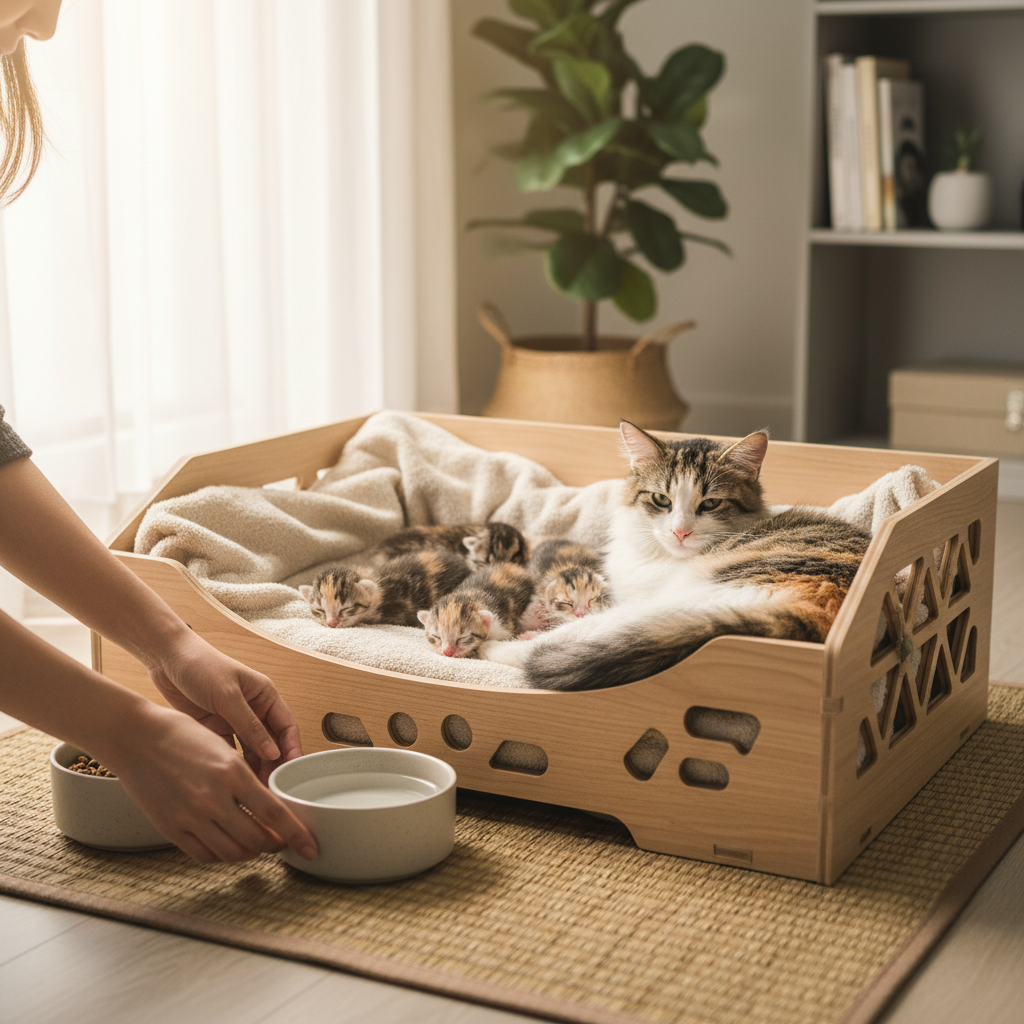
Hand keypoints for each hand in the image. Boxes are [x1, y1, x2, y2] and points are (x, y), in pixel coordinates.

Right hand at [102, 703, 316, 863]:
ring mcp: (190, 817)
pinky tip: (229, 846)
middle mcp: (213, 798)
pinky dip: (223, 856)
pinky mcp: (170, 829)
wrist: (136, 737)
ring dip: (251, 853)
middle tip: (282, 843)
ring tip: (257, 844)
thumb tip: (268, 807)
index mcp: (232, 772)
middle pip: (257, 839)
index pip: (274, 814)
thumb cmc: (181, 735)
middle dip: (275, 846)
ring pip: (233, 852)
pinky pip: (205, 855)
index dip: (296, 836)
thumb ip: (245, 779)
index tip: (310, 848)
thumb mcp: (223, 749)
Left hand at [147, 627, 301, 782]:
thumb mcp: (227, 695)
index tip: (292, 772)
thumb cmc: (201, 666)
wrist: (166, 659)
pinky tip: (232, 782)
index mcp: (265, 696)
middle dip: (274, 766)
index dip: (292, 750)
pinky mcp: (216, 730)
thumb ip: (249, 725)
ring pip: (252, 752)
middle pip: (271, 743)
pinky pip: (230, 752)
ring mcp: (234, 721)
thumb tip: (272, 752)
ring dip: (254, 769)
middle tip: (271, 789)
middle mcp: (254, 710)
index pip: (287, 727)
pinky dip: (233, 766)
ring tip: (253, 790)